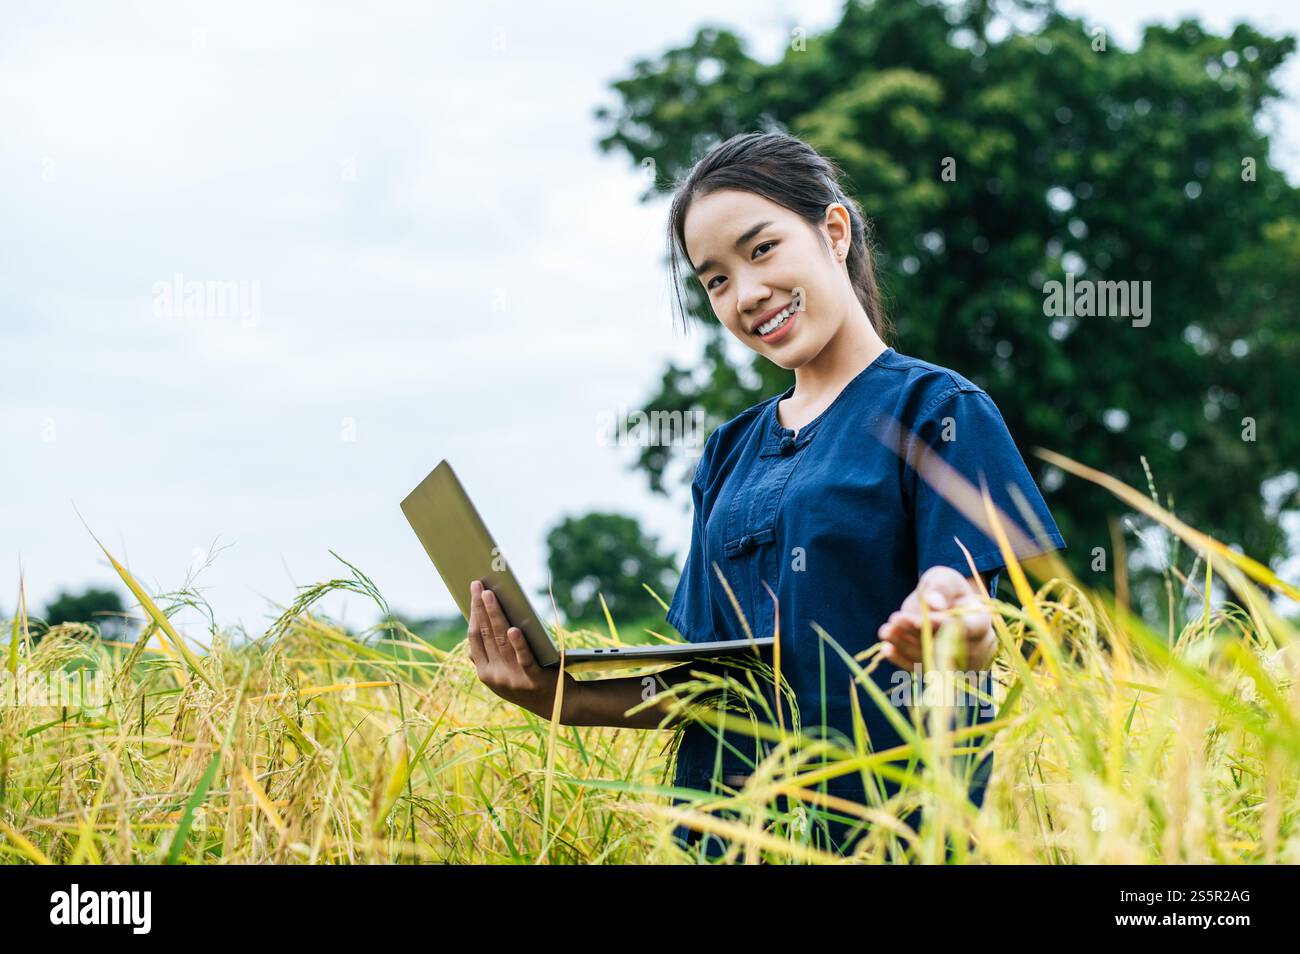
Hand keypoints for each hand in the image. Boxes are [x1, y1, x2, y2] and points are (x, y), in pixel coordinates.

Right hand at [467, 579, 578, 721]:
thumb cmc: (530, 680)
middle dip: (481, 608)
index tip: (474, 592)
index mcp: (485, 673)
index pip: (474, 638)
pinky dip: (519, 643)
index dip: (473, 613)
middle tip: (479, 585)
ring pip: (501, 640)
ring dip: (495, 615)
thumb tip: (481, 621)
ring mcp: (513, 678)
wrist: (559, 704)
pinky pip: (524, 658)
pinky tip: (514, 629)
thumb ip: (491, 654)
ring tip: (491, 595)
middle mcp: (495, 676)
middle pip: (486, 635)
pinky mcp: (533, 679)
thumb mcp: (504, 672)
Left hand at [876, 566, 994, 670]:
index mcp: (981, 621)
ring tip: (885, 631)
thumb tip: (934, 603)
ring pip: (932, 659)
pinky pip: (922, 670)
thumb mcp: (943, 579)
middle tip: (894, 620)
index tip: (916, 620)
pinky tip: (887, 648)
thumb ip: (940, 588)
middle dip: (918, 634)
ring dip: (906, 647)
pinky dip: (903, 661)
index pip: (967, 628)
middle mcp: (977, 648)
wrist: (941, 607)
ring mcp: (961, 664)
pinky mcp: (942, 673)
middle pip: (947, 646)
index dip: (941, 626)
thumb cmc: (945, 590)